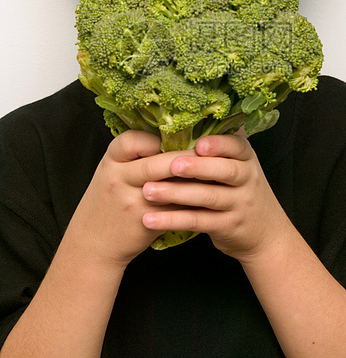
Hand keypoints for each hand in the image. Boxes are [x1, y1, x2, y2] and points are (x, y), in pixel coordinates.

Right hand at [64, 130, 195, 269]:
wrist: (92, 244)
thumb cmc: (107, 202)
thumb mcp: (111, 172)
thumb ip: (134, 156)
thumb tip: (172, 137)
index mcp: (111, 161)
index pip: (132, 140)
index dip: (155, 138)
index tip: (174, 137)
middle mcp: (119, 179)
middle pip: (157, 163)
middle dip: (185, 156)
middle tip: (209, 151)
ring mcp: (132, 201)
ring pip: (170, 186)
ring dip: (194, 178)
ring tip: (216, 170)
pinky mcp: (146, 222)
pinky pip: (175, 207)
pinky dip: (193, 199)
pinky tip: (208, 193)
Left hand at [141, 134, 287, 260]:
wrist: (265, 231)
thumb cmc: (241, 189)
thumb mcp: (239, 165)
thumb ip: (220, 147)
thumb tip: (192, 115)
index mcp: (246, 158)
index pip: (236, 147)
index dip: (218, 144)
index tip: (198, 144)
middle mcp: (247, 179)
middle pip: (225, 171)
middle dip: (197, 167)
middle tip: (171, 165)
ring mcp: (239, 204)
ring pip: (208, 197)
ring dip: (176, 194)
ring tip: (148, 190)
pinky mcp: (227, 226)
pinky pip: (198, 222)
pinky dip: (173, 220)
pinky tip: (151, 219)